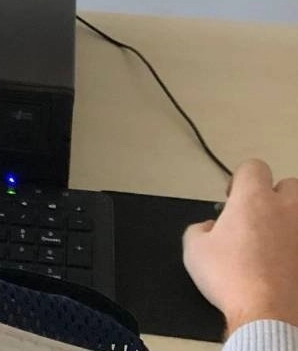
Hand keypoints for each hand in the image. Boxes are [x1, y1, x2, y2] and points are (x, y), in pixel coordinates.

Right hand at [183, 159, 297, 333]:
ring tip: (277, 239)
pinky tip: (287, 261)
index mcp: (254, 199)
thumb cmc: (230, 277)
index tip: (233, 200)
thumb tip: (211, 228)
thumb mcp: (194, 249)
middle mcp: (287, 209)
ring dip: (290, 219)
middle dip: (274, 196)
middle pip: (289, 185)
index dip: (240, 180)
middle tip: (259, 217)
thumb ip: (200, 228)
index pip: (253, 167)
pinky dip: (295, 247)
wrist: (267, 315)